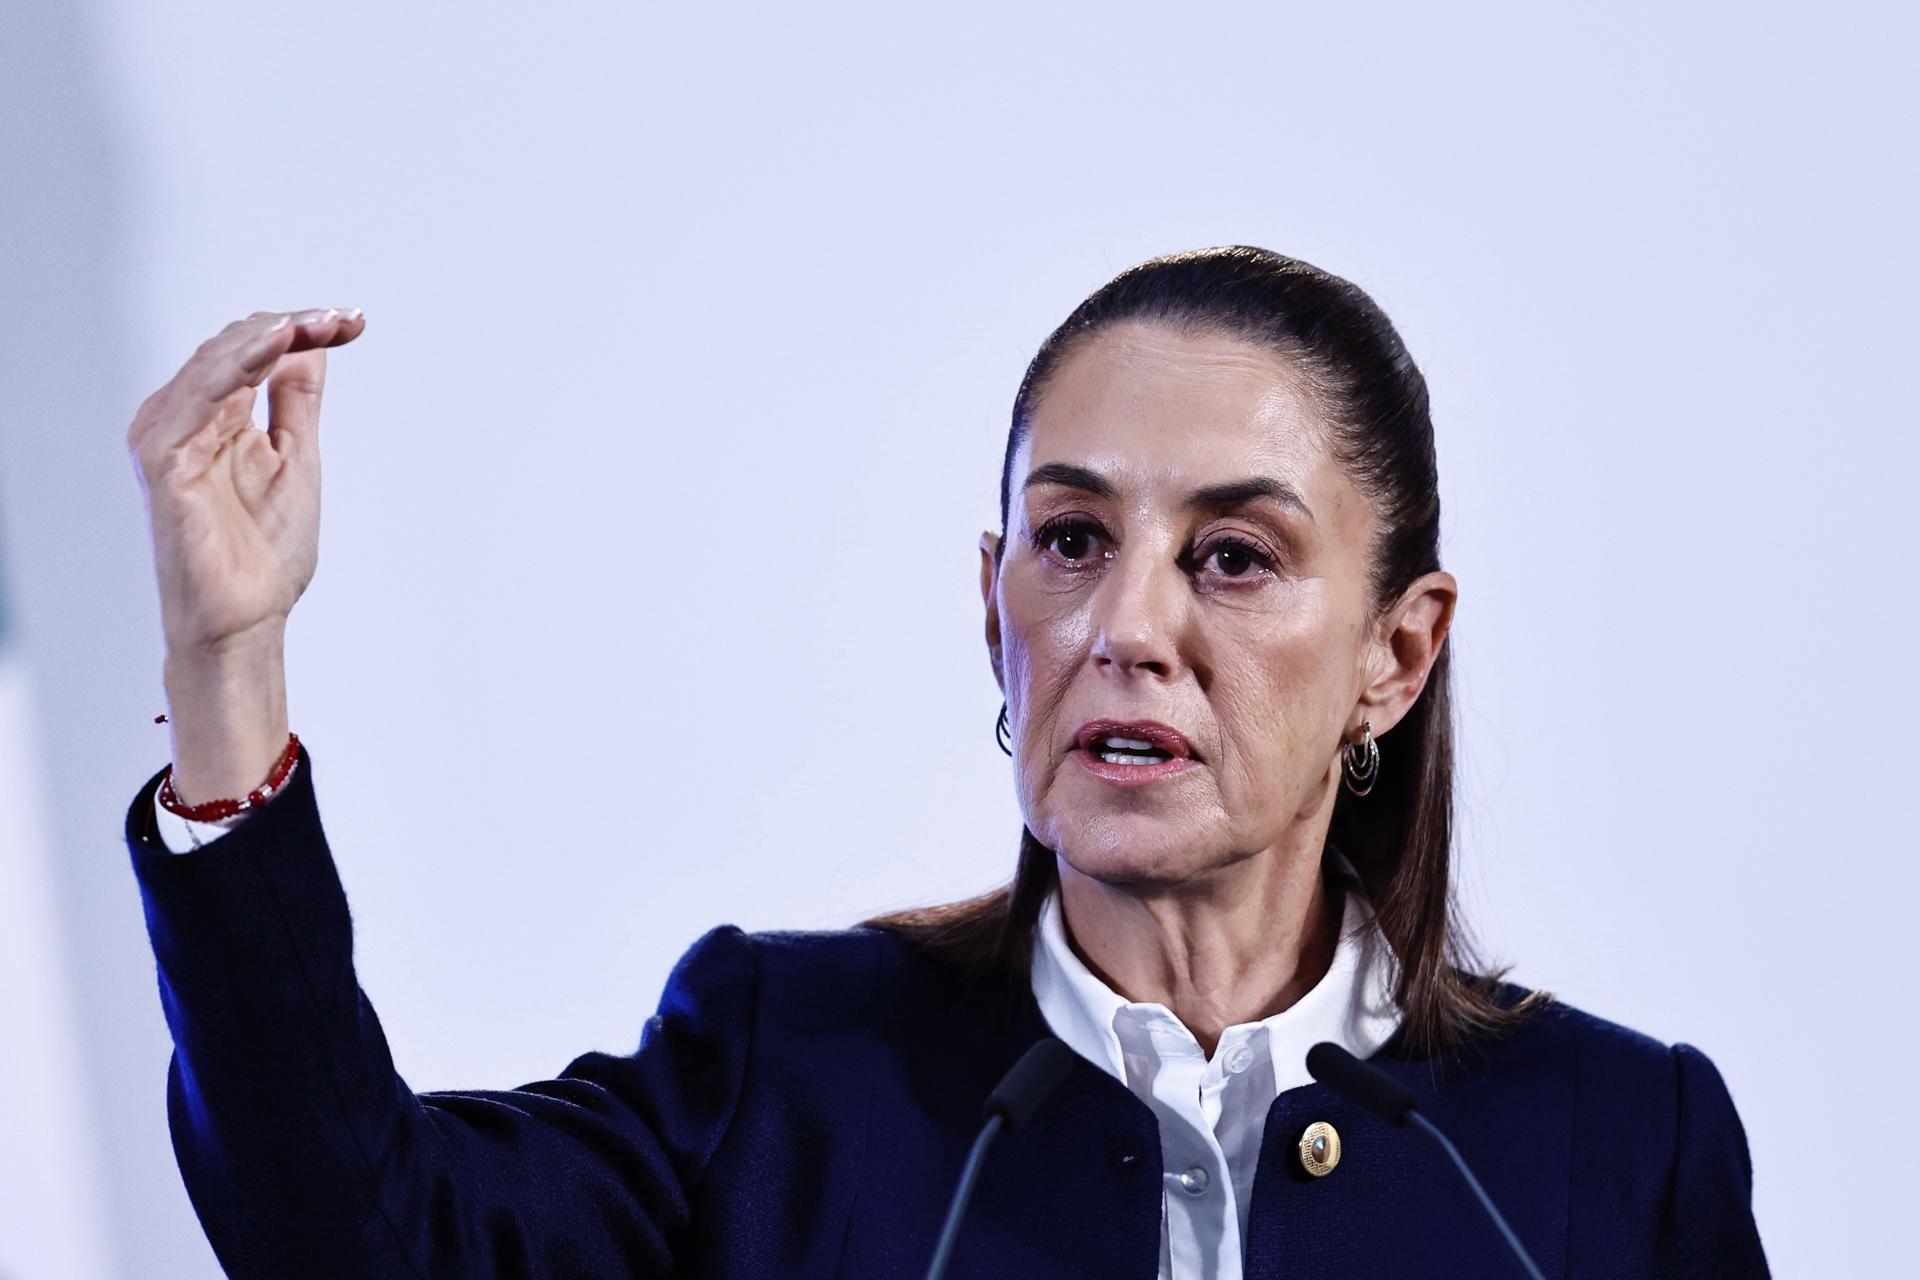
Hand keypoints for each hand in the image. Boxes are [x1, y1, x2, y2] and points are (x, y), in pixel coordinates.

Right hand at [127, 307, 365, 658]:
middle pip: (236, 346)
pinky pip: (196, 396)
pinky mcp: (162, 457)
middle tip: (345, 318)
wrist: (246, 618)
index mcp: (217, 417)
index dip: (302, 328)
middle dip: (294, 325)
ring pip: (217, 359)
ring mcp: (169, 435)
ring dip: (271, 332)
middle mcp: (186, 418)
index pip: (254, 351)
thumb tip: (312, 342)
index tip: (354, 320)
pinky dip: (237, 364)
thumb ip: (296, 399)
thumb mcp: (296, 456)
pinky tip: (275, 342)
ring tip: (318, 322)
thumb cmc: (264, 552)